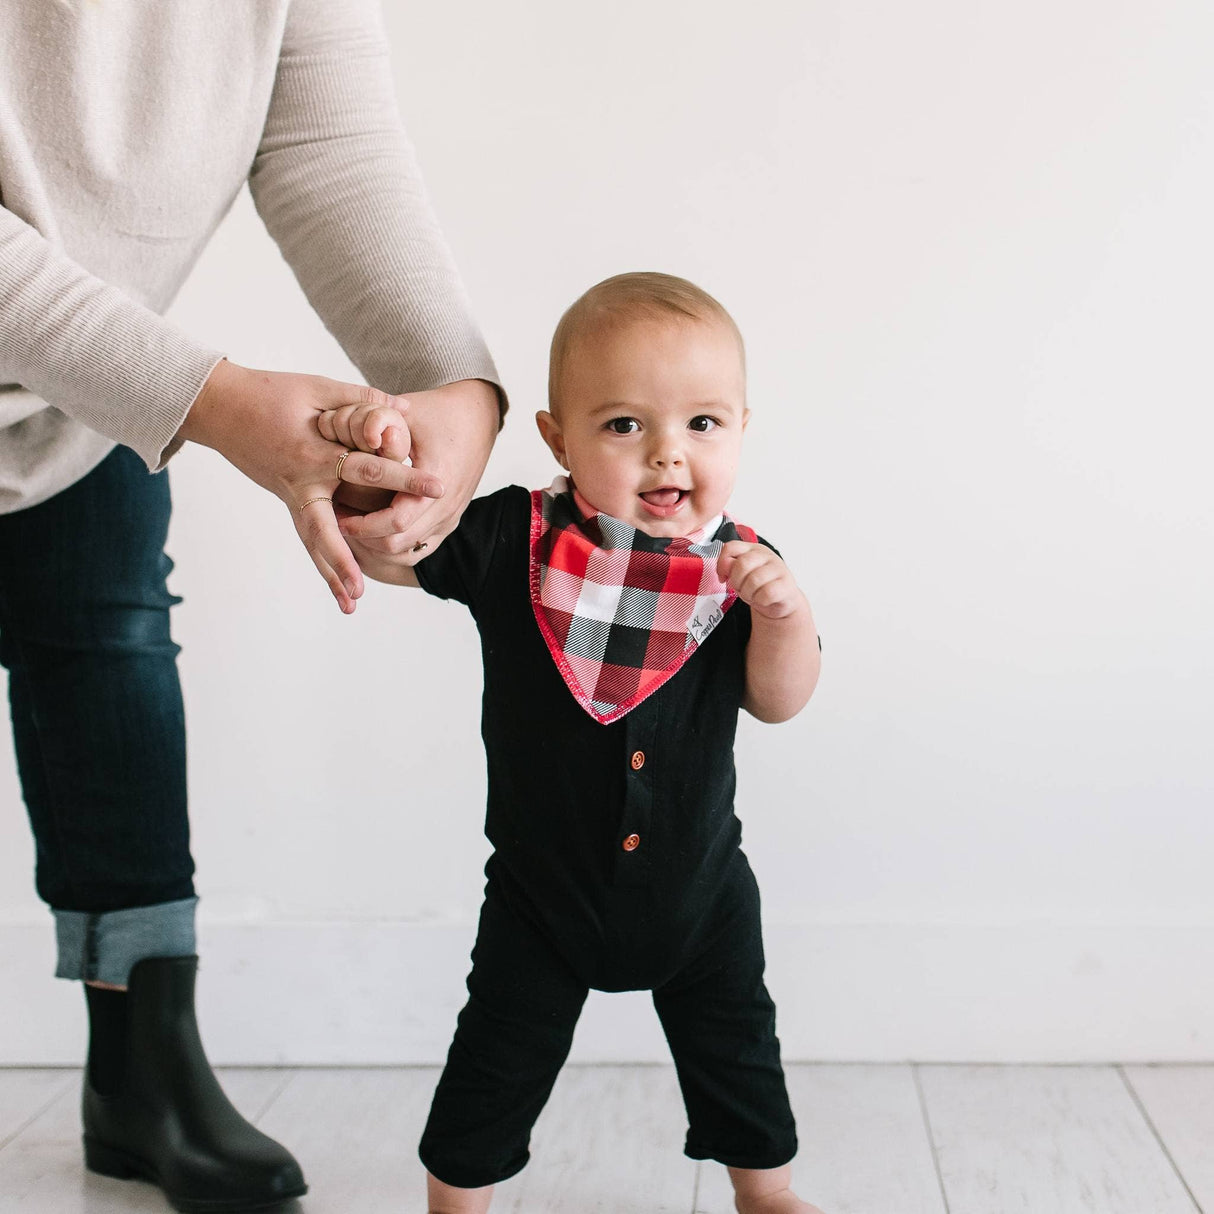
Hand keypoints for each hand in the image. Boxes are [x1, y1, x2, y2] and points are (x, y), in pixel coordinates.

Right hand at [178, 359, 442, 612]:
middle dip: (345, 559)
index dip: (405, 476)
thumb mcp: (317, 389)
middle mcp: (301, 483)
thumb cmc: (270, 393)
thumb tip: (404, 409)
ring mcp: (291, 496)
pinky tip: (337, 586)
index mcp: (314, 454)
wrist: (220, 407)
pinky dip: (323, 561)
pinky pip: (308, 536)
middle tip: (362, 589)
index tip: (438, 488)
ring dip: (331, 574)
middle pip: (325, 530)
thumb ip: (361, 401)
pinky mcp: (289, 500)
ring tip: (351, 605)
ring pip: (313, 542)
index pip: (368, 469)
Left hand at [337, 378, 499, 563]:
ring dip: (377, 544)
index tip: (336, 516)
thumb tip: (352, 438)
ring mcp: (450, 518)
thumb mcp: (406, 414)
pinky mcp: (449, 522)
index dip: (362, 524)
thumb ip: (377, 425)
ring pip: (407, 552)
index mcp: (437, 482)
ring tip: (352, 525)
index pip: (395, 521)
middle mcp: (447, 507)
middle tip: (337, 521)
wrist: (478, 418)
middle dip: (363, 538)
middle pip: (397, 544)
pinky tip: (373, 528)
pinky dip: (394, 545)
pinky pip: (419, 549)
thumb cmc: (439, 413)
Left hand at [717, 541, 805, 619]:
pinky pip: (767, 593)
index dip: (722, 564)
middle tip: (742, 589)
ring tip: (753, 595)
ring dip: (748, 594)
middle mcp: (767, 556)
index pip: (731, 547)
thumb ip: (730, 567)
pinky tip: (763, 600)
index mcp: (753, 550)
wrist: (781, 602)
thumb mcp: (740, 575)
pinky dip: (760, 601)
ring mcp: (779, 569)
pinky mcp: (787, 585)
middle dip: (737, 582)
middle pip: (742, 564)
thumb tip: (725, 568)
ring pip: (754, 580)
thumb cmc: (759, 587)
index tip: (723, 577)